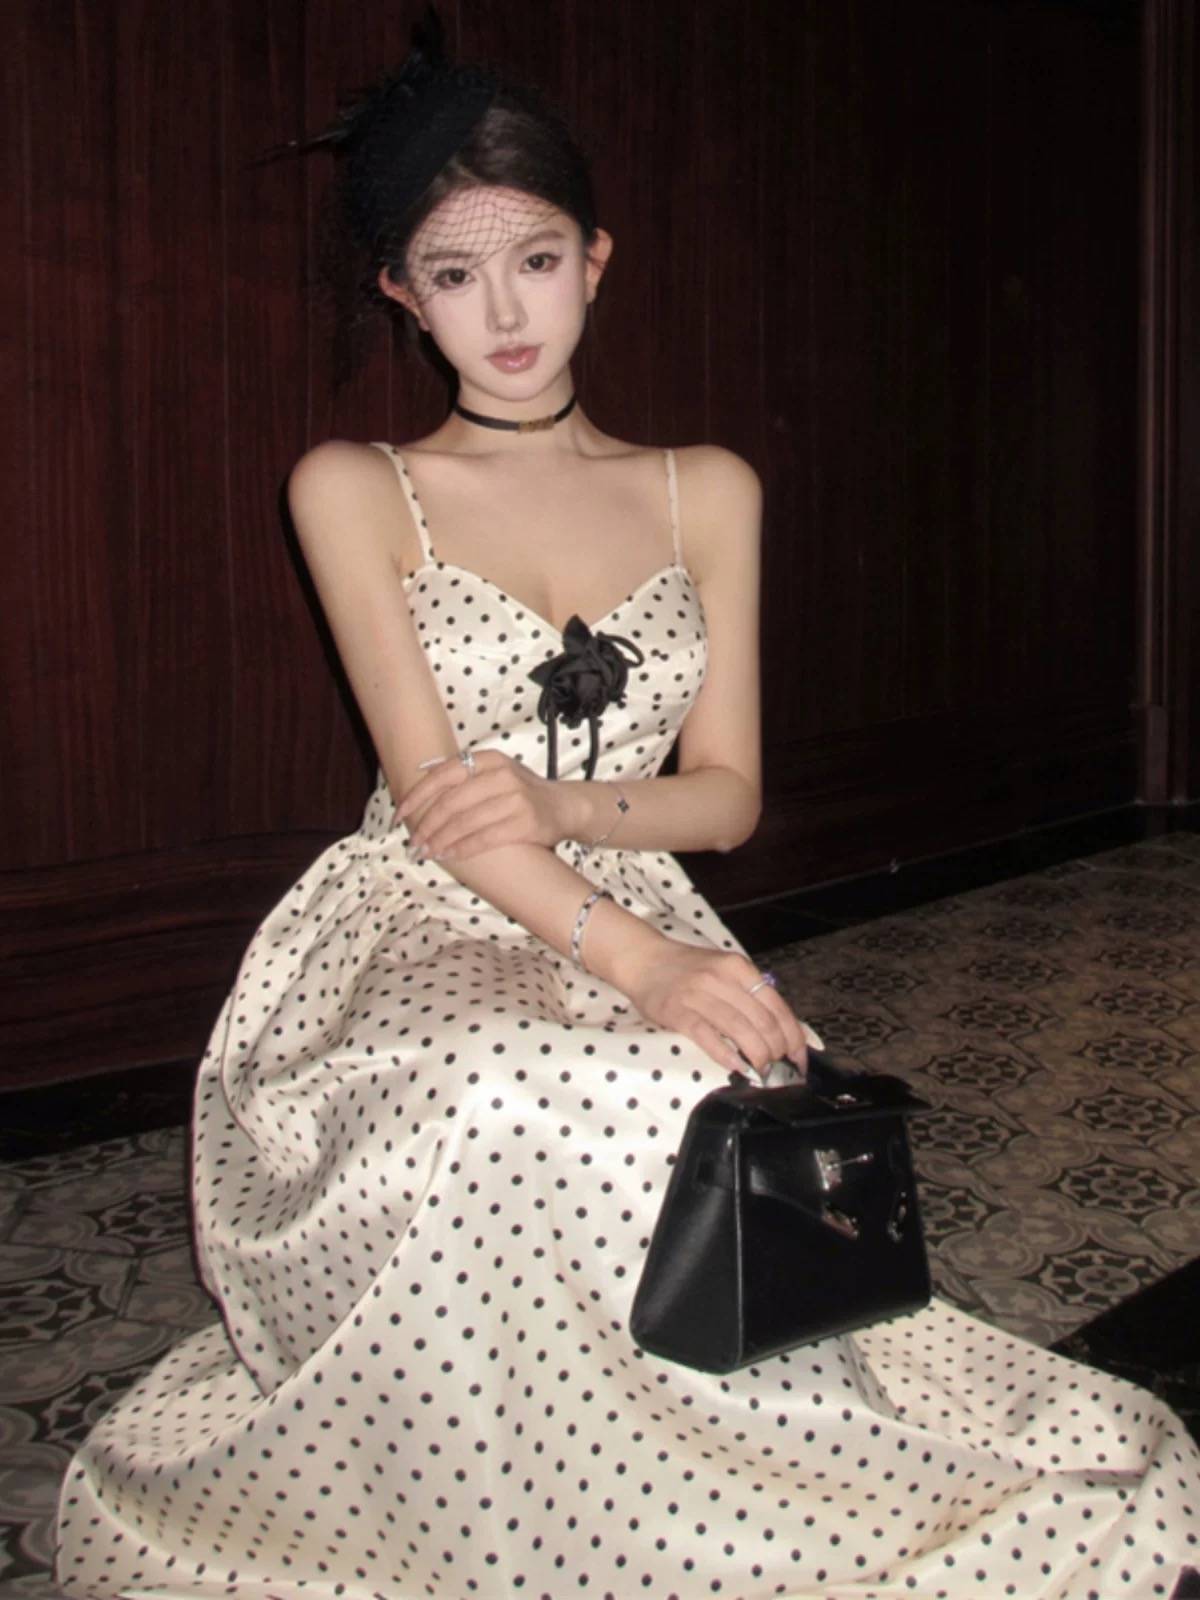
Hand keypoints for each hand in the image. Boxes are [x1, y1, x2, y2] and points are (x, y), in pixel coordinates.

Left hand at [397, 750, 574, 861]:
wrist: (564, 807)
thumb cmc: (521, 792)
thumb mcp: (495, 773)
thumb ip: (464, 776)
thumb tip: (418, 784)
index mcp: (489, 759)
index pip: (443, 775)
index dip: (417, 796)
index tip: (400, 815)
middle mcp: (502, 775)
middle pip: (451, 802)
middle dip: (427, 825)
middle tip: (413, 842)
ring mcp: (516, 799)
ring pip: (464, 823)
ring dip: (440, 840)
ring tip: (427, 852)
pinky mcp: (525, 824)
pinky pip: (484, 839)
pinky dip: (462, 849)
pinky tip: (450, 855)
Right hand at [618, 940, 809, 1079]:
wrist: (644, 960)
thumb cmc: (688, 969)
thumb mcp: (724, 969)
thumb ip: (749, 993)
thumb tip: (782, 1028)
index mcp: (738, 968)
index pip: (777, 1006)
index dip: (793, 1036)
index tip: (799, 1057)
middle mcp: (721, 978)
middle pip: (763, 1021)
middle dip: (777, 1051)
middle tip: (779, 1067)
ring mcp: (699, 995)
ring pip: (741, 1030)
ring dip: (757, 1056)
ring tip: (762, 1070)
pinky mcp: (678, 1013)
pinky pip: (708, 1037)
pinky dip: (727, 1055)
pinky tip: (737, 1067)